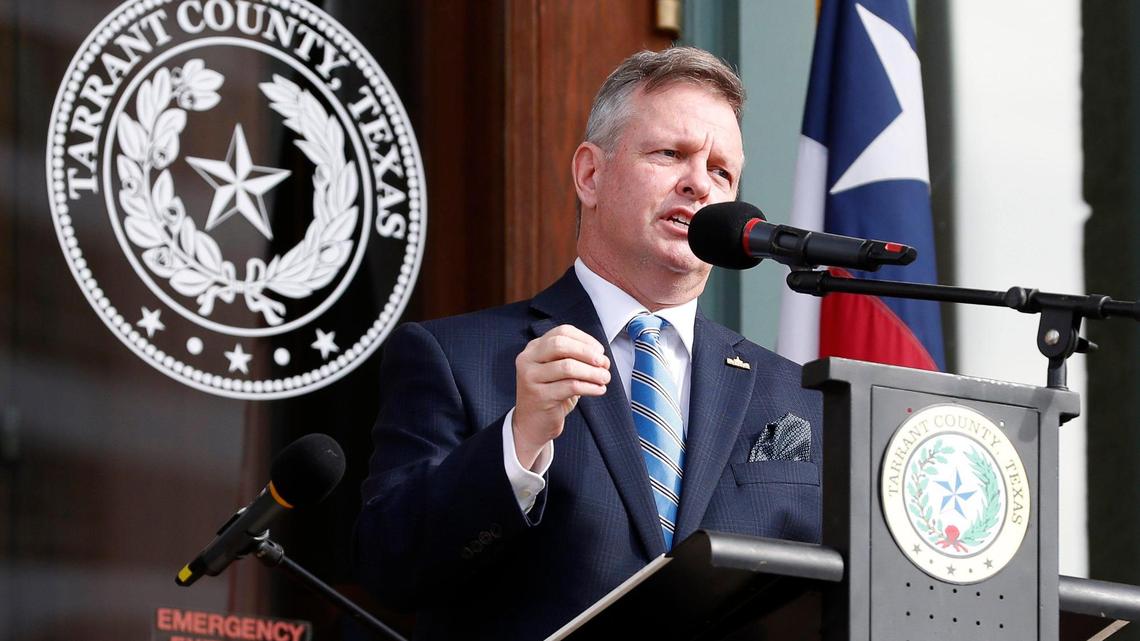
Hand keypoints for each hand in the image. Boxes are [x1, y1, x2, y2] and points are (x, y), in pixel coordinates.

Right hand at [513, 325, 609, 468]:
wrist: (531, 424)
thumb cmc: (550, 395)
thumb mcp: (558, 371)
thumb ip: (574, 358)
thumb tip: (601, 356)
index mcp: (534, 348)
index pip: (562, 332)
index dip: (585, 339)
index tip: (600, 351)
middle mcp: (529, 359)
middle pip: (561, 345)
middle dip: (587, 352)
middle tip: (603, 362)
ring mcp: (531, 377)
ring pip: (567, 367)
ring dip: (592, 372)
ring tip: (604, 378)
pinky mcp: (539, 396)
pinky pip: (571, 386)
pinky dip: (590, 387)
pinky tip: (598, 389)